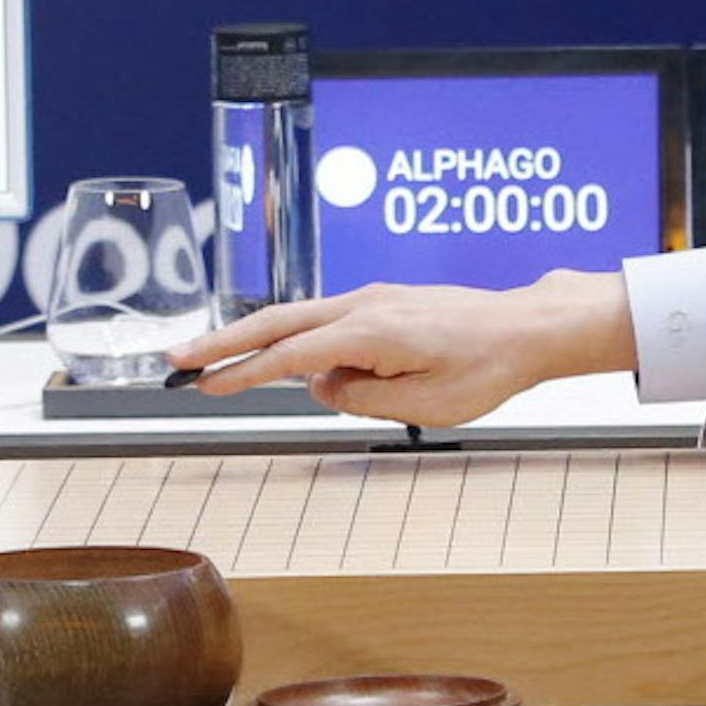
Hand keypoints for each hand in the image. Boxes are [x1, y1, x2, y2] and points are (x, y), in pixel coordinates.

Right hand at [166, 271, 636, 425]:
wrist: (528, 329)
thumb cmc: (486, 368)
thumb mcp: (425, 406)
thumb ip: (363, 398)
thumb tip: (321, 386)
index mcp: (370, 331)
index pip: (289, 355)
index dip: (241, 372)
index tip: (202, 385)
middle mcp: (364, 305)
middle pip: (277, 322)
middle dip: (224, 341)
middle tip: (177, 361)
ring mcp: (374, 299)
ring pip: (299, 318)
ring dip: (256, 340)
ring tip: (218, 366)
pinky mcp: (385, 303)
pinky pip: (329, 322)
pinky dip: (299, 340)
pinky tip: (295, 367)